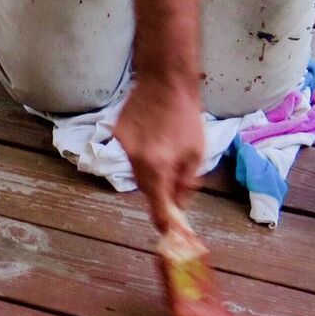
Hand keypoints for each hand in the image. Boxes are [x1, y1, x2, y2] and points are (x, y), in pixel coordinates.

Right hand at [114, 78, 204, 233]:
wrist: (165, 82)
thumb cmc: (187, 117)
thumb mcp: (197, 153)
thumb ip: (186, 183)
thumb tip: (179, 206)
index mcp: (157, 167)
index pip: (158, 206)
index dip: (165, 223)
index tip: (171, 234)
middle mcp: (135, 161)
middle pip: (146, 189)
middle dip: (160, 193)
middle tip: (175, 186)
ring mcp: (123, 147)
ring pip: (137, 172)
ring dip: (152, 172)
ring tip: (166, 152)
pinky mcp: (117, 135)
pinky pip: (131, 155)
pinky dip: (142, 154)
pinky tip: (154, 137)